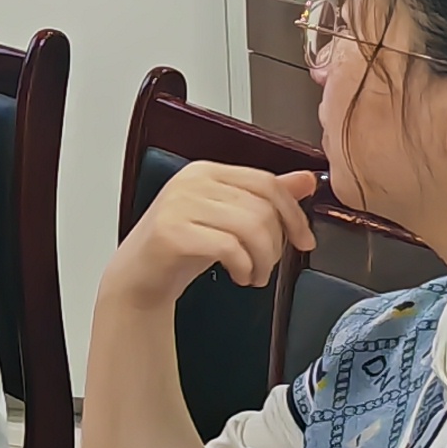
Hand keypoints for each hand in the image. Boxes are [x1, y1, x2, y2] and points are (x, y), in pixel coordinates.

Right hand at [107, 163, 315, 306]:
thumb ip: (265, 197)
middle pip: (262, 208)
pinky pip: (229, 248)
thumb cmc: (183, 246)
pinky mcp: (172, 232)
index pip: (266, 182)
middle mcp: (191, 182)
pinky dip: (244, 267)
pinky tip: (239, 275)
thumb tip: (306, 180)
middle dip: (276, 245)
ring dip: (262, 260)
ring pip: (251, 228)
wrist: (140, 275)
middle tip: (267, 264)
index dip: (293, 214)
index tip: (304, 240)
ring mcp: (178, 205)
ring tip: (254, 274)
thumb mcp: (228, 218)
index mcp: (206, 171)